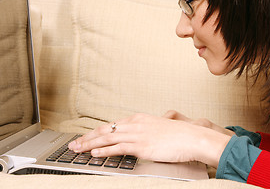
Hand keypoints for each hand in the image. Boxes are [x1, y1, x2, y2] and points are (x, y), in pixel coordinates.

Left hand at [68, 113, 230, 167]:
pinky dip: (104, 151)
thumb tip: (138, 138)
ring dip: (90, 144)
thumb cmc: (179, 134)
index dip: (97, 131)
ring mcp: (137, 135)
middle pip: (105, 130)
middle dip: (87, 137)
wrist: (192, 137)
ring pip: (107, 139)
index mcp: (139, 119)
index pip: (112, 125)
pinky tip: (94, 153)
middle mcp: (135, 124)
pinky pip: (118, 148)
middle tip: (74, 143)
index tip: (87, 136)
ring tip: (77, 149)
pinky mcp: (141, 146)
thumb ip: (146, 131)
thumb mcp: (160, 128)